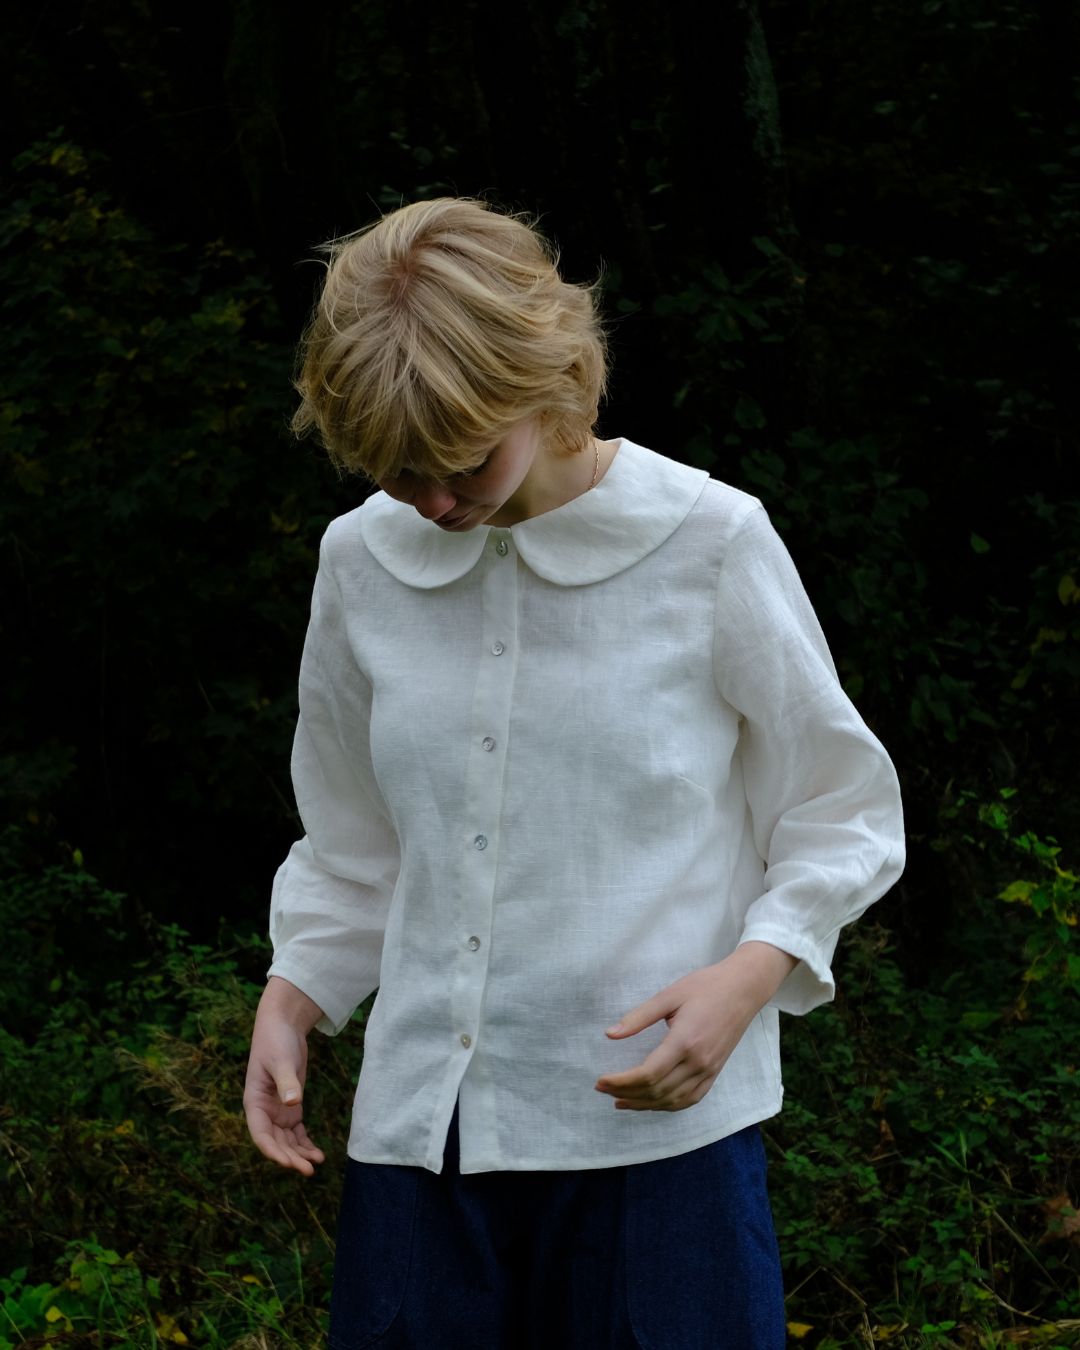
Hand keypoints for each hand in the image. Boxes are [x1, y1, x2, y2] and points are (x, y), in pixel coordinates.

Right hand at [243, 977, 326, 1175]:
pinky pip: (296, 1132)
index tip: (288, 1162)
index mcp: (254, 1102)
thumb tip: (293, 1103)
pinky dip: (305, 1143)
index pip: (261, 1134)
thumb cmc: (276, 1040)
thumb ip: (286, 1082)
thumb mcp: (281, 1060)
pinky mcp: (291, 1105)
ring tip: (316, 1163)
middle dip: (290, 1157)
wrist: (283, 1024)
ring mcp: (277, 1110)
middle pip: (275, 1142)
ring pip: (286, 1141)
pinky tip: (317, 1153)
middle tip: (308, 1169)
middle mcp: (264, 1110)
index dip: (273, 1151)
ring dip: (299, 1153)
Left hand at [594, 942, 797, 1112]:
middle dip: (626, 1094)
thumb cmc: (706, 986)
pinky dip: (667, 1105)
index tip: (600, 1080)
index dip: (621, 1082)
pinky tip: (651, 1102)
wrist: (744, 989)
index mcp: (685, 1041)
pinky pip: (690, 1099)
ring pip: (672, 1100)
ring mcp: (709, 1070)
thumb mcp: (669, 995)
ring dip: (644, 1104)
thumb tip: (610, 1034)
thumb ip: (639, 1017)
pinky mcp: (715, 1073)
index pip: (648, 1074)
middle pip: (657, 1091)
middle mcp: (699, 1061)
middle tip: (602, 1089)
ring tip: (620, 1100)